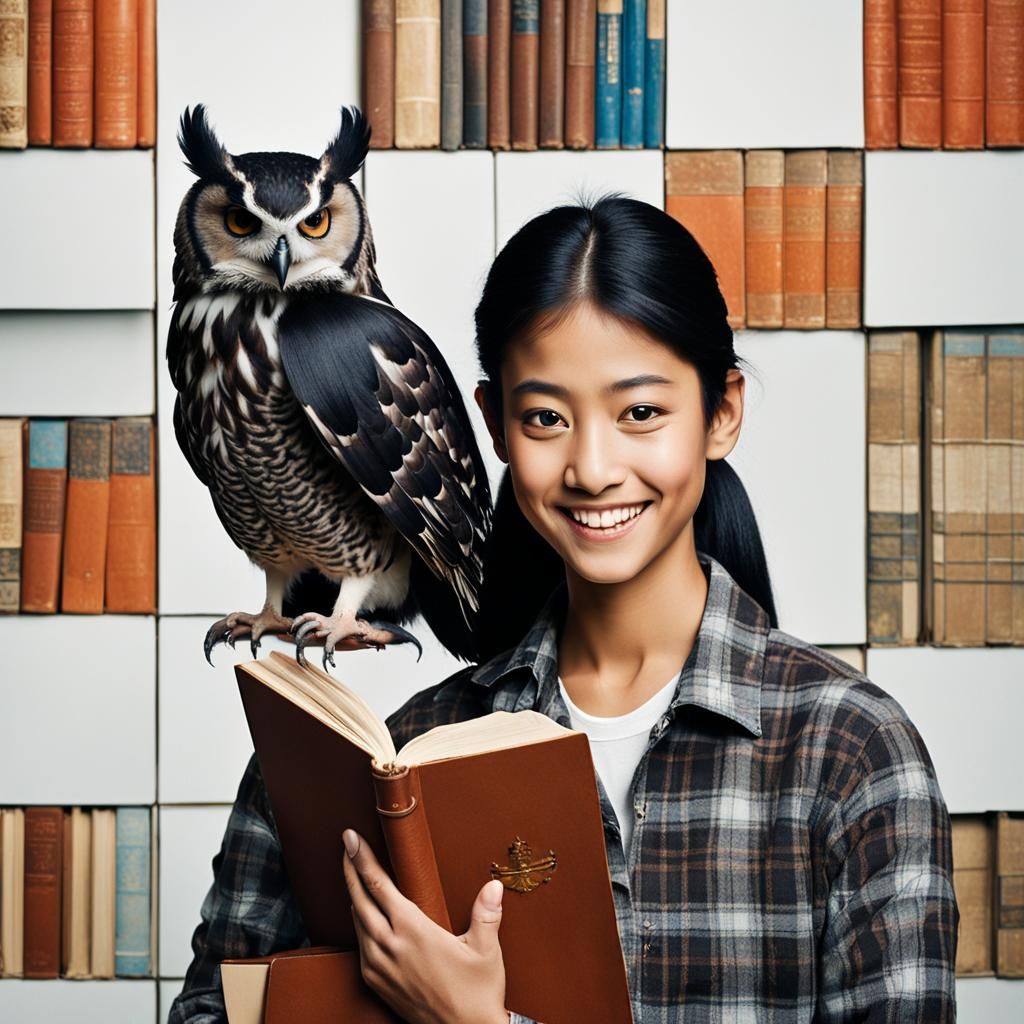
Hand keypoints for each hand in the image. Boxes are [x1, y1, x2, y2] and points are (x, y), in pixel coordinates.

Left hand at [342, 829, 509, 1023]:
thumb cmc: (477, 992)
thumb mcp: (485, 950)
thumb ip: (486, 913)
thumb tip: (493, 884)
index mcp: (413, 931)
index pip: (379, 886)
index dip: (362, 859)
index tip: (352, 838)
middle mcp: (390, 947)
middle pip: (359, 899)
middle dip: (350, 869)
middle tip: (347, 845)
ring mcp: (379, 967)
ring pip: (357, 922)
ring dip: (353, 895)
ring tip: (354, 874)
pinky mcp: (377, 983)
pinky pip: (360, 945)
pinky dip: (358, 924)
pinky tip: (364, 917)